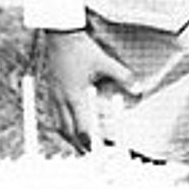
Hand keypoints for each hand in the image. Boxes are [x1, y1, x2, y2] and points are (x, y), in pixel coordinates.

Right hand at [38, 28, 136, 152]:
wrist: (60, 35)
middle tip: (89, 154)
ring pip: (58, 124)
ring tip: (78, 144)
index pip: (81, 127)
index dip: (90, 141)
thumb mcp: (105, 61)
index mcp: (74, 94)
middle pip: (67, 131)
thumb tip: (138, 89)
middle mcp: (61, 98)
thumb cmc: (81, 48)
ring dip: (68, 137)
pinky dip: (61, 124)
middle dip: (78, 145)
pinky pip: (54, 114)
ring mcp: (53, 95)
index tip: (98, 151)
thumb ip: (123, 77)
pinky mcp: (50, 90)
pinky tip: (68, 125)